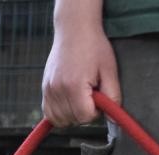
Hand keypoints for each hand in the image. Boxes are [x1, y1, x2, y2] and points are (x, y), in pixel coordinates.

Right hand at [41, 0, 121, 126]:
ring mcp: (48, 90)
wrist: (74, 31)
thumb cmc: (94, 47)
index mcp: (75, 86)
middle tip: (91, 96)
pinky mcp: (44, 89)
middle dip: (84, 113)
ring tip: (80, 99)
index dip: (95, 112)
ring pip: (59, 120)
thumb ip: (113, 95)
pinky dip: (59, 114)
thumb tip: (114, 119)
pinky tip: (69, 103)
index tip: (99, 99)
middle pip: (72, 120)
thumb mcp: (109, 70)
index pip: (84, 116)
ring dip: (71, 115)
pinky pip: (49, 114)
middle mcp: (58, 90)